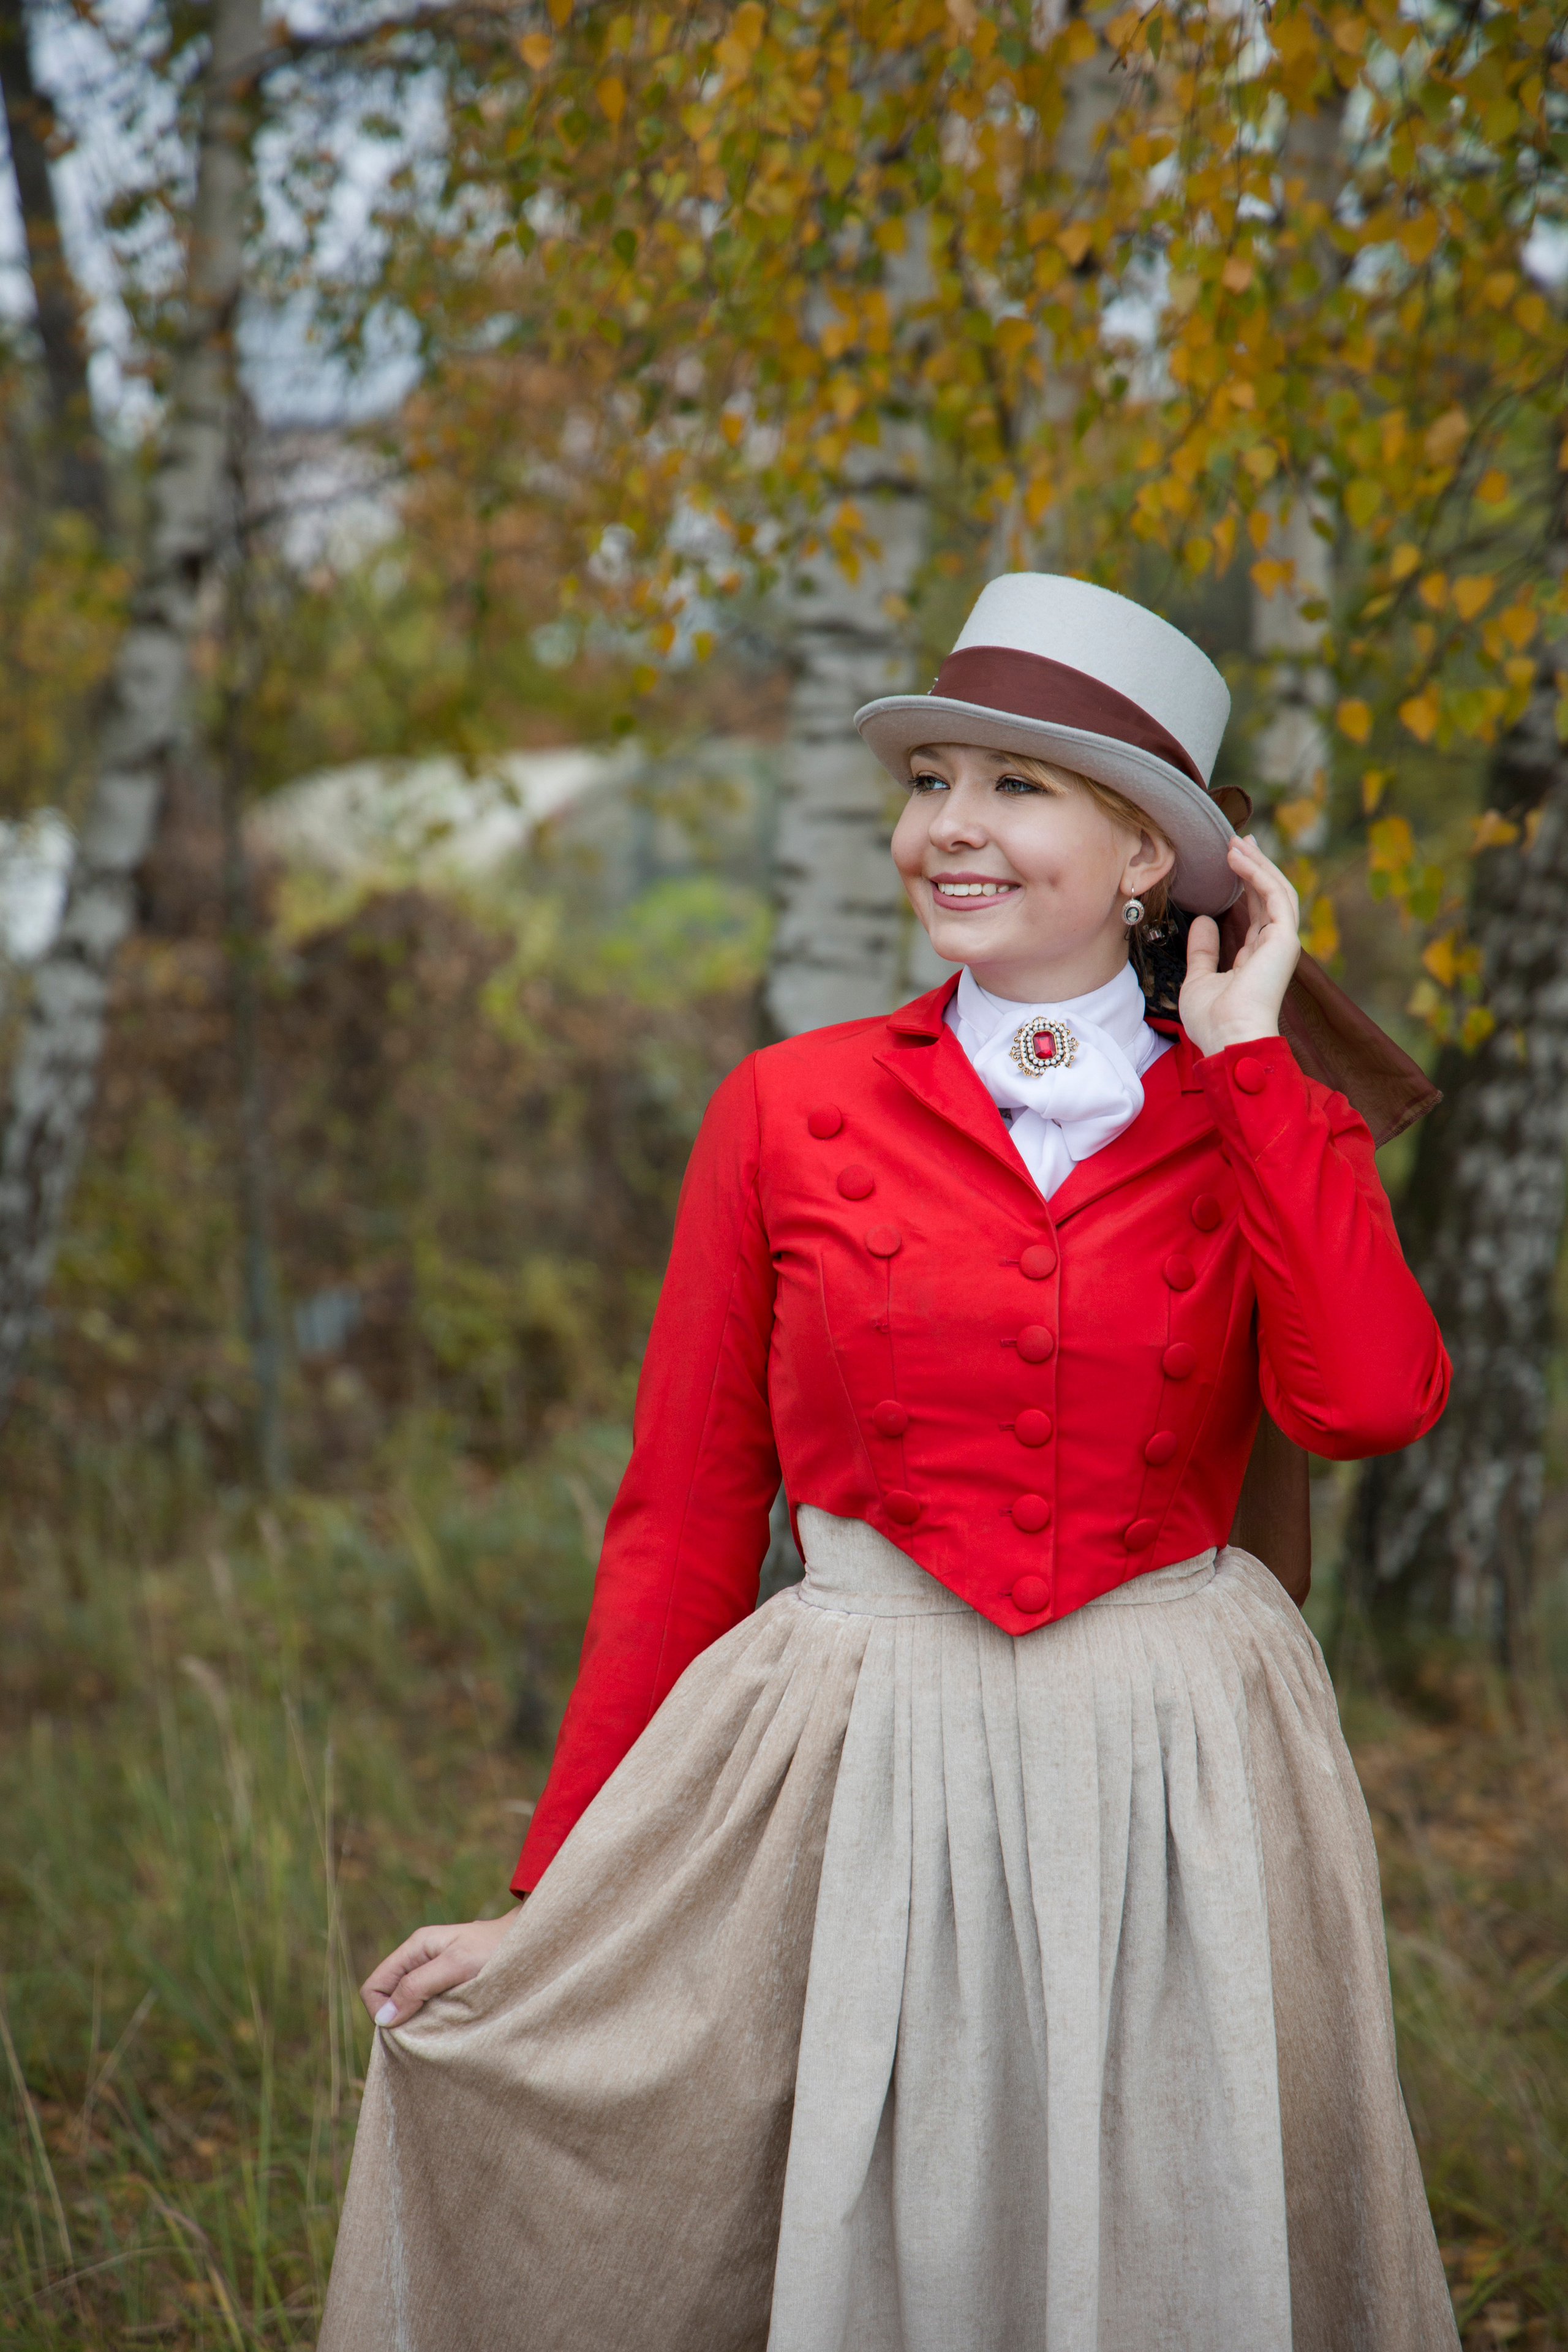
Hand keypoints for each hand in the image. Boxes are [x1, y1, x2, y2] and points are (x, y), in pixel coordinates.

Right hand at [360, 1911, 517, 2026]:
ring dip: (417, 2022)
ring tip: (440, 2030)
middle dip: (398, 2019)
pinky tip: (450, 2026)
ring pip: (406, 2005)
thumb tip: (385, 2017)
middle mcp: (420, 1960)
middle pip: (387, 1998)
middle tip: (425, 2032)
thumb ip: (419, 1985)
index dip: (381, 2011)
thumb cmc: (496, 1950)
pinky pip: (426, 2007)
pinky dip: (432, 2020)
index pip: (374, 1986)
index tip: (405, 2027)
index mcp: (415, 1948)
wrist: (531, 1943)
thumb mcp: (456, 1965)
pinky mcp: (448, 1986)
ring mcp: (434, 1972)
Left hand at [1179, 835, 1300, 1055]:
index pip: (1255, 912)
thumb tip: (1203, 920)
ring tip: (1235, 842)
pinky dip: (1257, 874)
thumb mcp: (1198, 979)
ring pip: (1276, 891)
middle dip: (1255, 865)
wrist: (1229, 1040)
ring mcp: (1282, 943)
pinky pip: (1274, 896)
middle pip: (1269, 896)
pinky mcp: (1284, 939)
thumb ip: (1202, 950)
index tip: (1231, 860)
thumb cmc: (1213, 1021)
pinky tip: (1238, 858)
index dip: (1245, 885)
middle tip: (1237, 840)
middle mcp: (1273, 948)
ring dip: (1257, 864)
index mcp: (1257, 958)